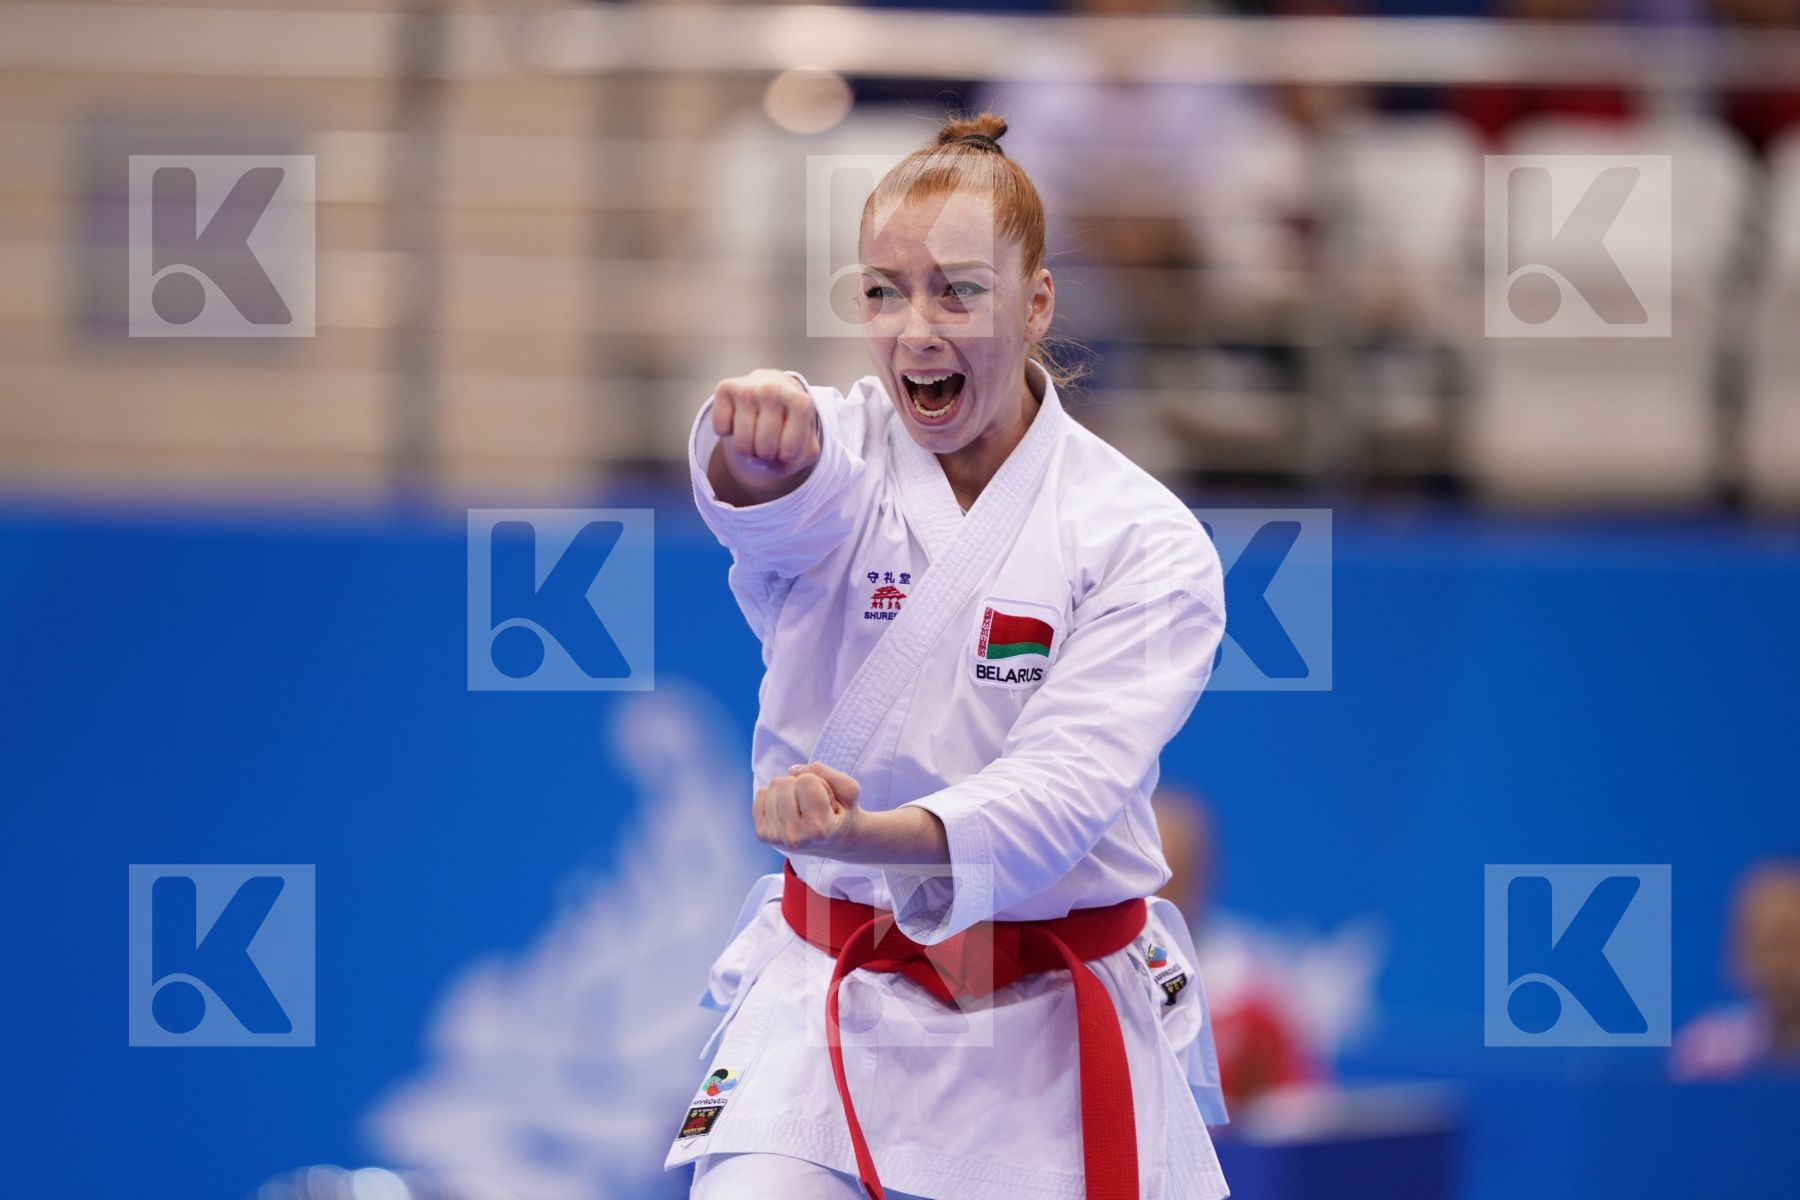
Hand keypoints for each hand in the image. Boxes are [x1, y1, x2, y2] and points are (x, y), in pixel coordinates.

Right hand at [708, 369, 820, 501]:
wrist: (773, 388)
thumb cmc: (790, 422)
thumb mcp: (806, 442)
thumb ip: (797, 459)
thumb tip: (763, 460)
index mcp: (801, 403)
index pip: (788, 453)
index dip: (785, 457)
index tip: (787, 443)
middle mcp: (774, 390)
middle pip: (764, 450)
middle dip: (765, 455)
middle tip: (769, 440)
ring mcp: (748, 388)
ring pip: (741, 445)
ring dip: (747, 449)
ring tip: (755, 432)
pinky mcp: (726, 387)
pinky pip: (721, 429)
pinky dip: (727, 432)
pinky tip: (739, 418)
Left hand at [753, 761, 861, 856]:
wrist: (835, 841)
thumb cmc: (842, 813)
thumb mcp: (849, 790)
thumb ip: (826, 772)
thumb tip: (791, 771)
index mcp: (819, 829)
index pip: (806, 780)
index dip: (820, 783)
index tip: (826, 801)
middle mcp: (794, 837)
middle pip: (786, 782)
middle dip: (801, 785)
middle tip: (814, 805)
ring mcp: (775, 837)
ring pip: (773, 786)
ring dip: (789, 790)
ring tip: (802, 808)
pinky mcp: (763, 834)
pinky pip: (761, 794)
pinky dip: (775, 796)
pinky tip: (789, 811)